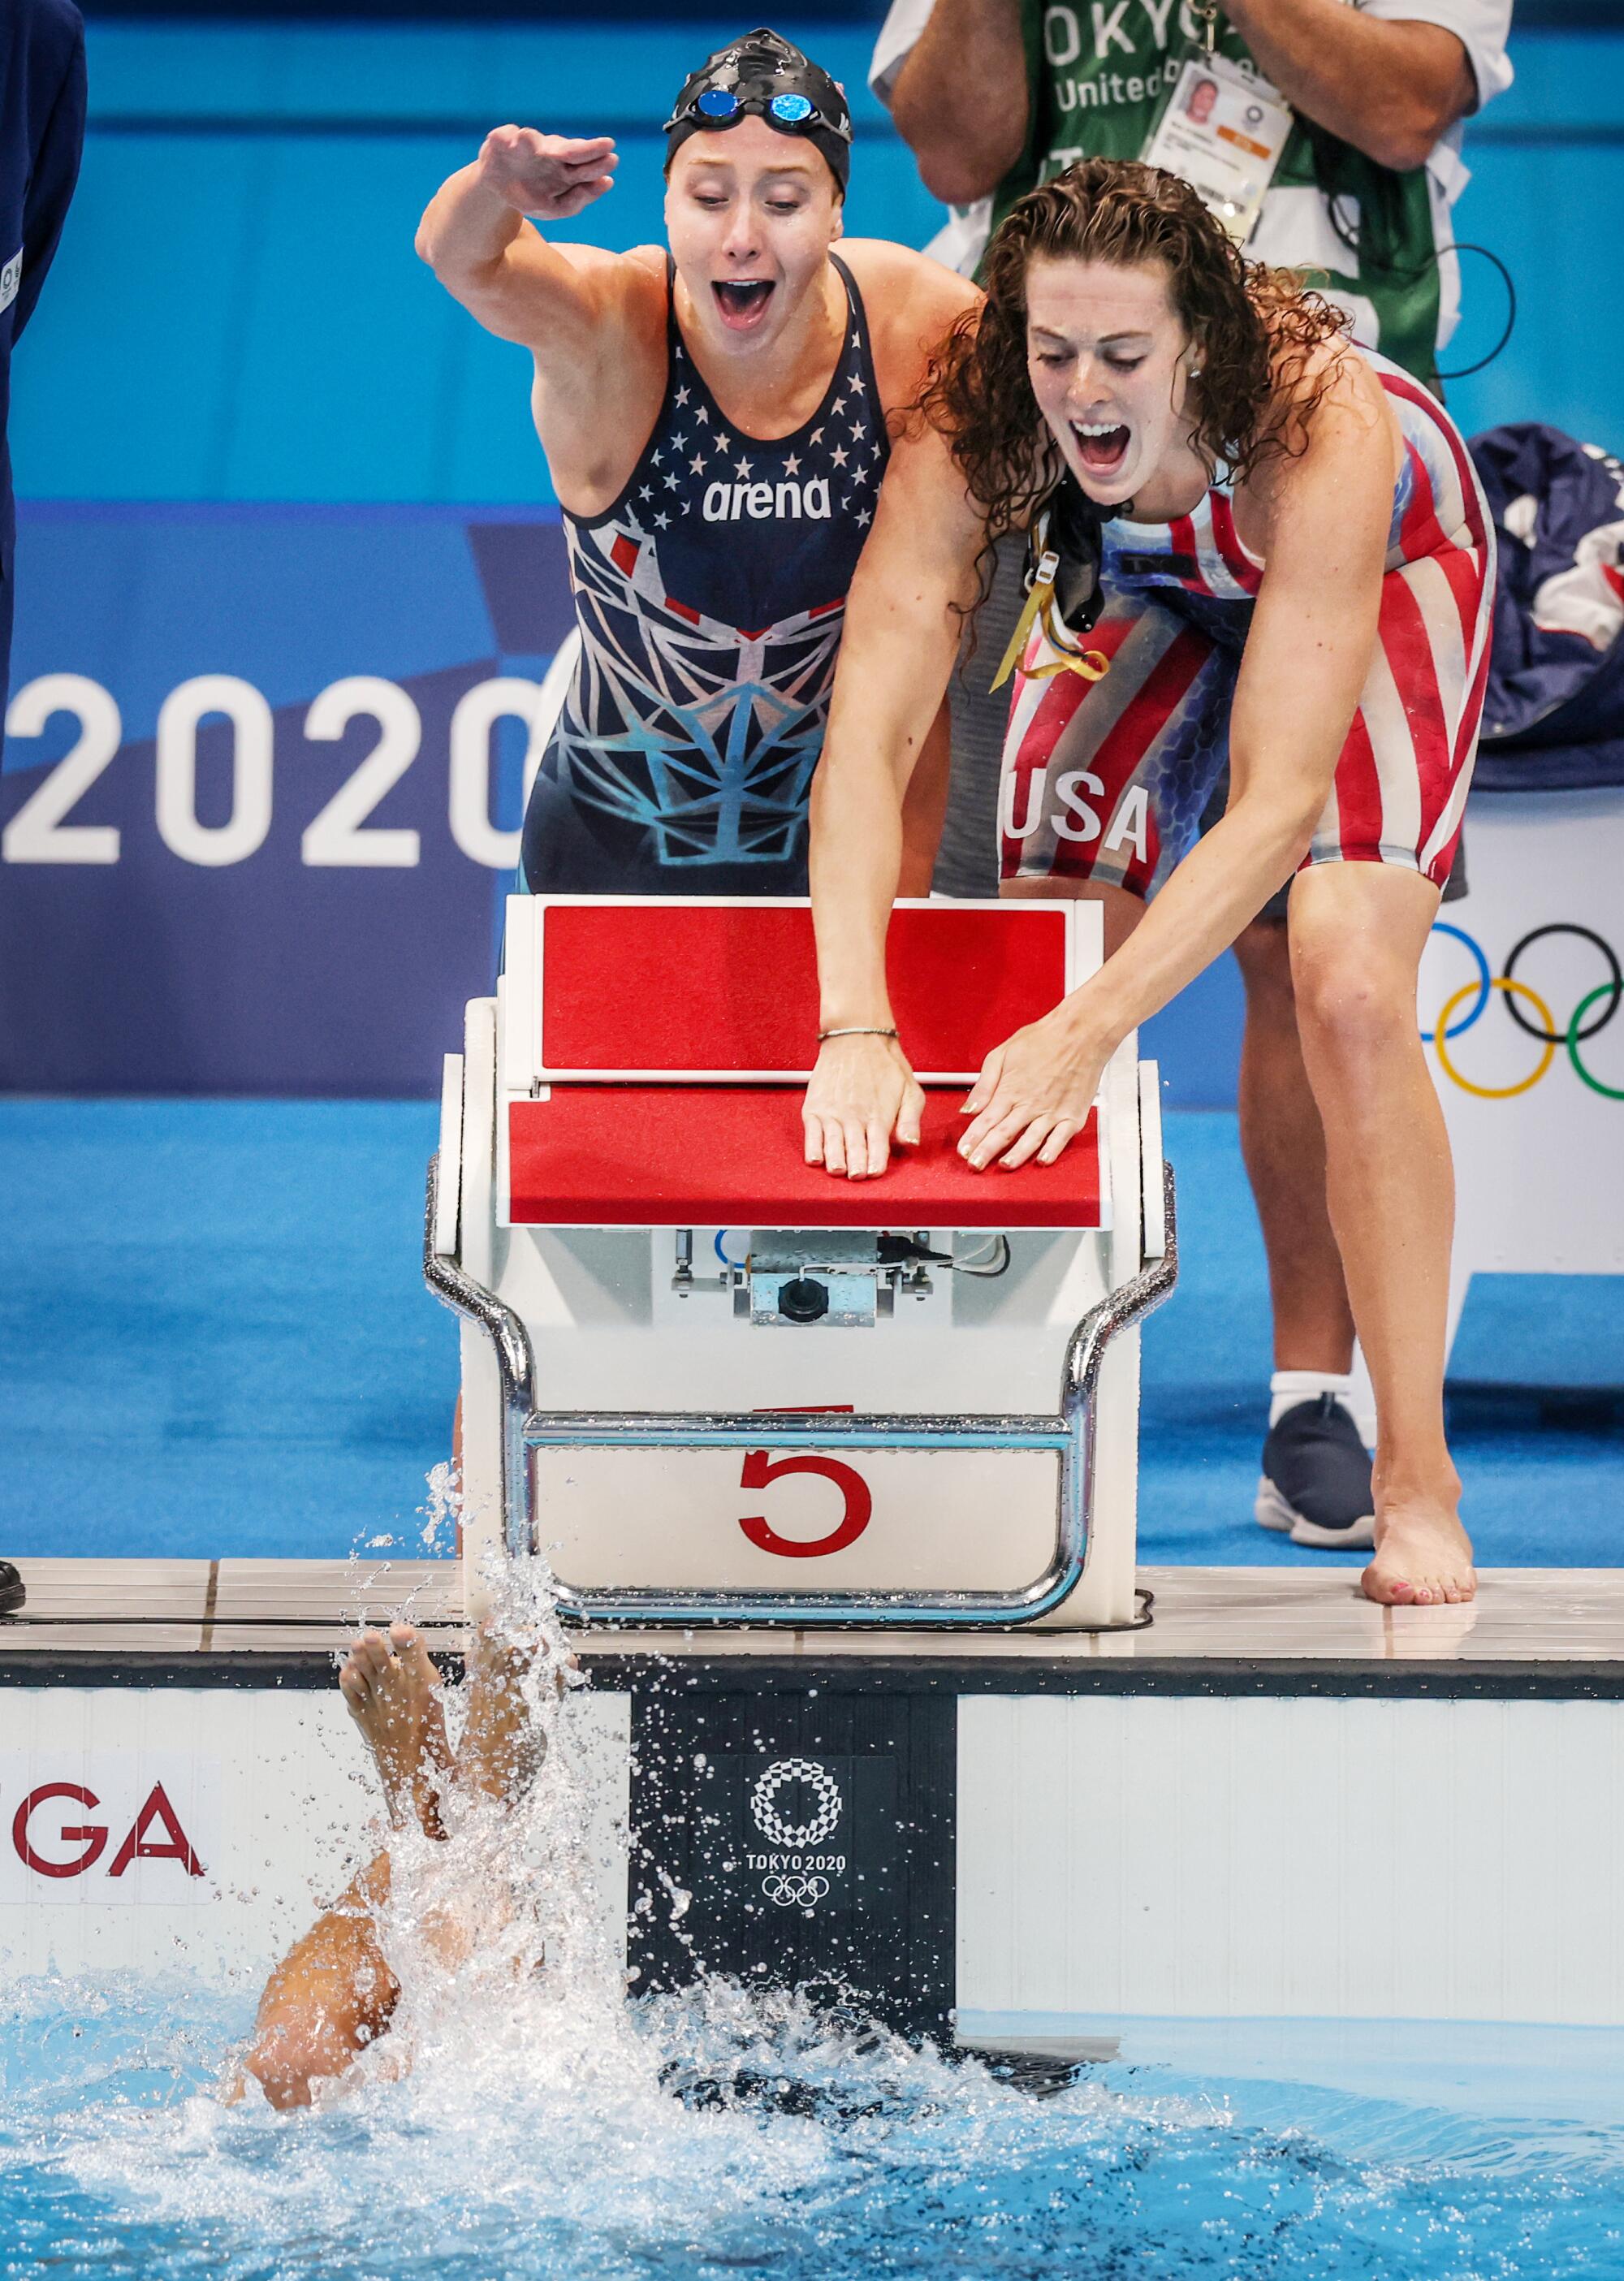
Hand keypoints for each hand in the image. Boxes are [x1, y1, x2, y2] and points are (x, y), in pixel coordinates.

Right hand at [476, 126, 617, 220]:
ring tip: (557, 147)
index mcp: (564, 169)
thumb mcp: (554, 208)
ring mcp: (527, 146)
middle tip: (608, 145)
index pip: (585, 165)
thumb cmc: (531, 196)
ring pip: (537, 141)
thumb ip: (577, 202)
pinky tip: (515, 143)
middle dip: (589, 149)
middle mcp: (550, 153)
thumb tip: (607, 182)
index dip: (598, 163)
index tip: (613, 162)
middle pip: (571, 151)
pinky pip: (506, 137)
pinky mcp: (504, 139)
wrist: (500, 190)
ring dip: (545, 142)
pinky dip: (511, 139)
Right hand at [803, 1034, 924, 1179]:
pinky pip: (811, 1134)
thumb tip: (911, 1143)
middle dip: (856, 1167)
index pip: (878, 1148)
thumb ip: (910, 1119)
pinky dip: (812, 1148)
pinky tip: (815, 1159)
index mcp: (879, 1115)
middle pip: (854, 1149)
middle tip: (856, 1176)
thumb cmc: (885, 1065)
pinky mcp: (815, 1107)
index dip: (876, 1164)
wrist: (855, 1037)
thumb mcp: (910, 1089)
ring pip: (832, 1144)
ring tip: (838, 1170)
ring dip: (835, 1160)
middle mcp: (855, 1116)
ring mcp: (833, 1112)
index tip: (874, 1173)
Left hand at [958, 1004, 1106, 1169]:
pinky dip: (1052, 1151)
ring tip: (1003, 1167)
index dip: (973, 1138)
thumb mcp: (1002, 1054)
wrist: (1081, 1033)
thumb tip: (969, 1108)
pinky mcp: (1073, 1115)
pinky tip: (1041, 1161)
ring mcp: (1052, 1111)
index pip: (986, 1120)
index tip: (963, 1151)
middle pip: (1003, 1133)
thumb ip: (984, 1084)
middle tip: (974, 1166)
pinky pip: (1061, 1138)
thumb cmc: (1043, 1039)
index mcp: (1010, 1090)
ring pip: (1030, 1140)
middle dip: (986, 1152)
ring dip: (1015, 1156)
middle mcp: (1030, 1103)